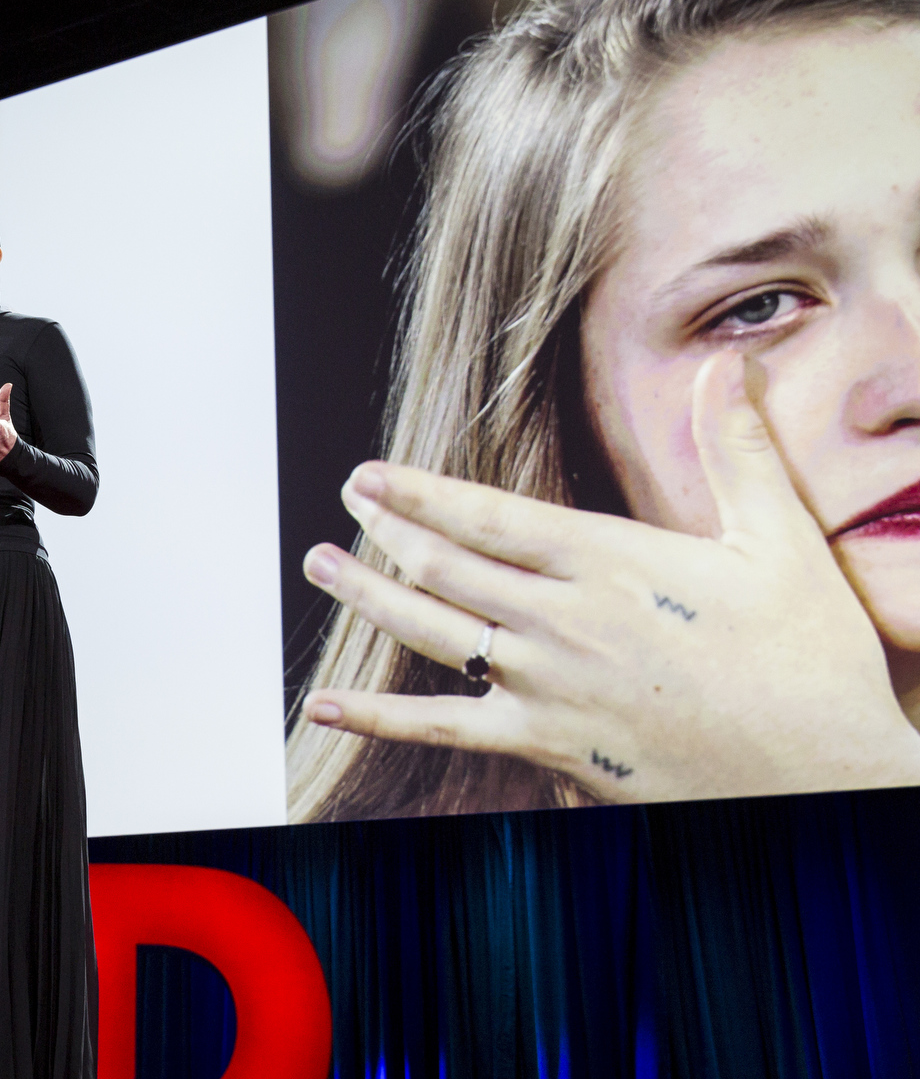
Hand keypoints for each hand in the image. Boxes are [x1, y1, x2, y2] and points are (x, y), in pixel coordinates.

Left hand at [301, 351, 919, 803]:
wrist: (824, 778)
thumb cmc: (808, 661)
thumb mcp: (780, 544)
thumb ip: (739, 452)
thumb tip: (731, 366)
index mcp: (609, 563)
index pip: (488, 516)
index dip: (417, 492)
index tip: (368, 473)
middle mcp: (562, 621)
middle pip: (445, 566)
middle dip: (385, 530)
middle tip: (344, 503)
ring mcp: (546, 686)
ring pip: (430, 632)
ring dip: (368, 595)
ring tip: (319, 564)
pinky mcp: (546, 745)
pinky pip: (442, 727)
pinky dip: (376, 718)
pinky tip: (323, 705)